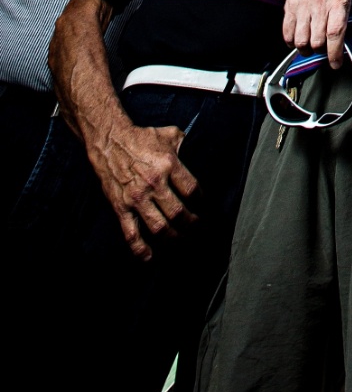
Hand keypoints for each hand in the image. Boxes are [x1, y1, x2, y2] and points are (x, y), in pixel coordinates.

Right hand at [83, 118, 197, 260]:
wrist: (109, 141)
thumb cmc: (141, 137)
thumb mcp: (168, 134)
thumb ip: (184, 143)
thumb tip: (198, 148)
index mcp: (169, 164)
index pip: (192, 190)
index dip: (201, 201)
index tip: (202, 206)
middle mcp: (154, 183)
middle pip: (179, 212)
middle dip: (191, 224)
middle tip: (197, 228)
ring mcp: (137, 198)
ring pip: (160, 227)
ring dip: (173, 238)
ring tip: (181, 240)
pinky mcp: (121, 207)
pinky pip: (131, 233)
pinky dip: (140, 249)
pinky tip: (149, 257)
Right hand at [284, 0, 350, 68]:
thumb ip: (344, 17)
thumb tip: (340, 43)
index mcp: (338, 1)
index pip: (335, 34)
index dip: (334, 54)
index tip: (335, 64)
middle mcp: (319, 4)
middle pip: (317, 41)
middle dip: (321, 51)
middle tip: (324, 49)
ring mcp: (303, 5)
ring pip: (301, 40)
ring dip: (307, 49)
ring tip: (311, 45)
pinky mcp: (290, 5)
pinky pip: (287, 32)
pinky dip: (291, 42)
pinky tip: (297, 40)